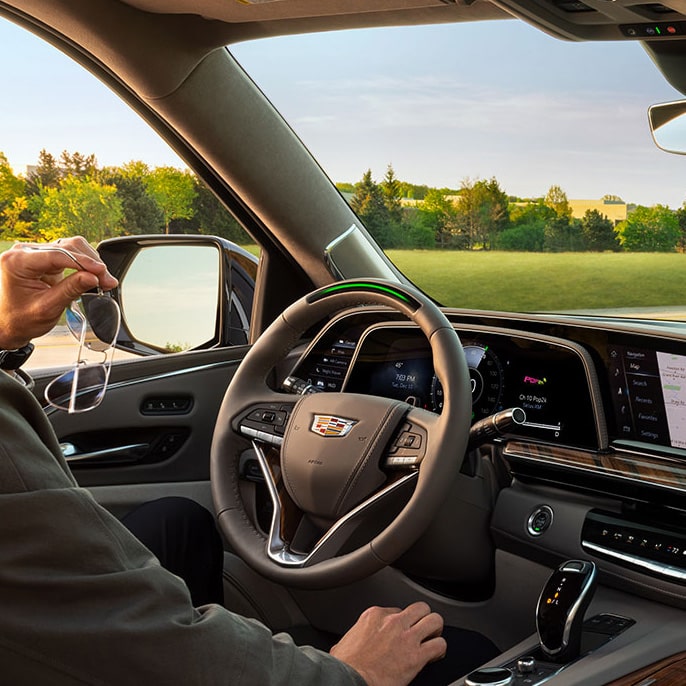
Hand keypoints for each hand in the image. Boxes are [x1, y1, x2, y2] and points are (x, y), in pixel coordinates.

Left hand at [0, 236, 117, 348]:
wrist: (11, 324)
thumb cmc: (22, 319)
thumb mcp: (47, 308)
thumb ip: (70, 290)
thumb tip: (93, 277)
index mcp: (17, 262)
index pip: (56, 255)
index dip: (83, 262)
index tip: (101, 272)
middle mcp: (25, 252)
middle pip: (67, 247)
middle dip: (91, 263)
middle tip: (107, 280)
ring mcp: (36, 254)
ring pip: (72, 246)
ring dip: (91, 262)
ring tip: (104, 280)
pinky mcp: (46, 258)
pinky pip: (71, 254)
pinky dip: (86, 264)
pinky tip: (95, 275)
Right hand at [330, 602, 445, 685]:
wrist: (350, 679)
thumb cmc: (346, 665)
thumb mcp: (347, 640)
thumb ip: (359, 634)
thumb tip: (356, 641)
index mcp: (375, 615)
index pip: (397, 610)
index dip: (402, 621)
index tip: (401, 631)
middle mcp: (393, 622)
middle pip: (420, 607)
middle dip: (424, 618)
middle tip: (423, 629)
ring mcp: (406, 637)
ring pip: (434, 620)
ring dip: (436, 629)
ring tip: (433, 638)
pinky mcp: (416, 656)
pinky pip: (439, 645)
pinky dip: (440, 649)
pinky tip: (435, 655)